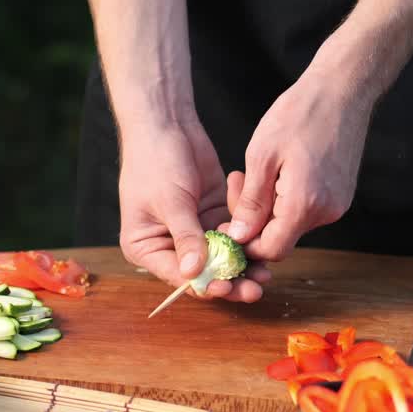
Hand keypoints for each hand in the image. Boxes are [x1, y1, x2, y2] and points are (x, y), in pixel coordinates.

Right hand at [118, 119, 268, 301]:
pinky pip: (233, 233)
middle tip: (256, 288)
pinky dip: (245, 232)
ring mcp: (194, 232)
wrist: (167, 123)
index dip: (206, 285)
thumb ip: (186, 237)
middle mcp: (169, 245)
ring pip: (223, 256)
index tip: (230, 288)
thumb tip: (194, 273)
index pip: (179, 276)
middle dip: (230, 280)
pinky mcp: (212, 215)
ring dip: (244, 261)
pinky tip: (258, 225)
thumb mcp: (170, 201)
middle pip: (204, 272)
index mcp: (147, 248)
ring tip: (266, 270)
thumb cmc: (154, 160)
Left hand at [227, 70, 373, 260]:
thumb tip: (239, 236)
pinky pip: (306, 210)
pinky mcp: (340, 197)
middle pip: (280, 238)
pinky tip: (278, 172)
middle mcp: (325, 212)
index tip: (229, 223)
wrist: (343, 91)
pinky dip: (286, 200)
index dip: (246, 243)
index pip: (271, 250)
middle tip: (237, 182)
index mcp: (304, 205)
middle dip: (253, 219)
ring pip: (292, 224)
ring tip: (258, 171)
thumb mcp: (262, 155)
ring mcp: (337, 205)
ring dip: (269, 207)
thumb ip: (251, 202)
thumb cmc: (301, 114)